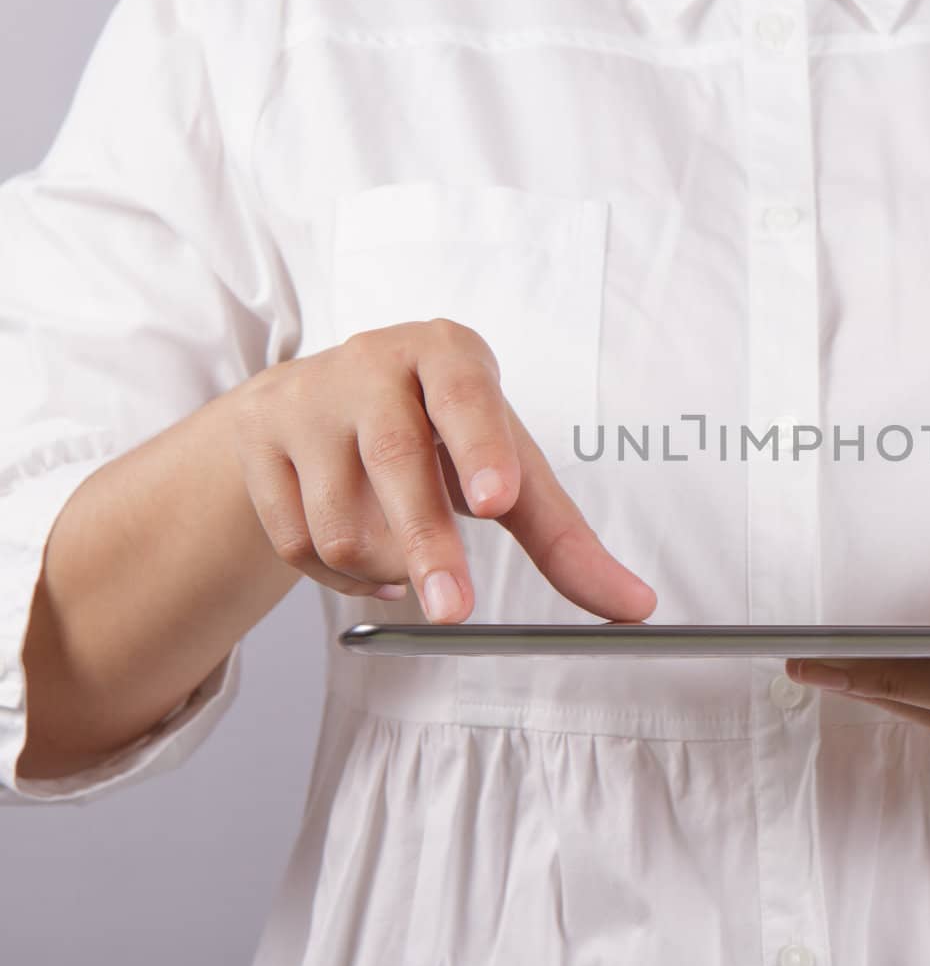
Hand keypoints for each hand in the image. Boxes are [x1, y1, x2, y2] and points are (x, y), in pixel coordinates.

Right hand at [227, 319, 655, 623]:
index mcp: (448, 354)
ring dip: (386, 570)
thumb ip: (565, 537)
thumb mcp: (506, 465)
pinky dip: (340, 578)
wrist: (319, 404)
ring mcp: (307, 401)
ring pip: (340, 521)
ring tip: (410, 565)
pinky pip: (297, 543)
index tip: (498, 501)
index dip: (482, 447)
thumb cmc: (438, 432)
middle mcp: (374, 363)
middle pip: (398, 461)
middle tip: (456, 612)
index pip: (467, 397)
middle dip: (429, 543)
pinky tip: (366, 562)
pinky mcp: (258, 443)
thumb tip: (635, 608)